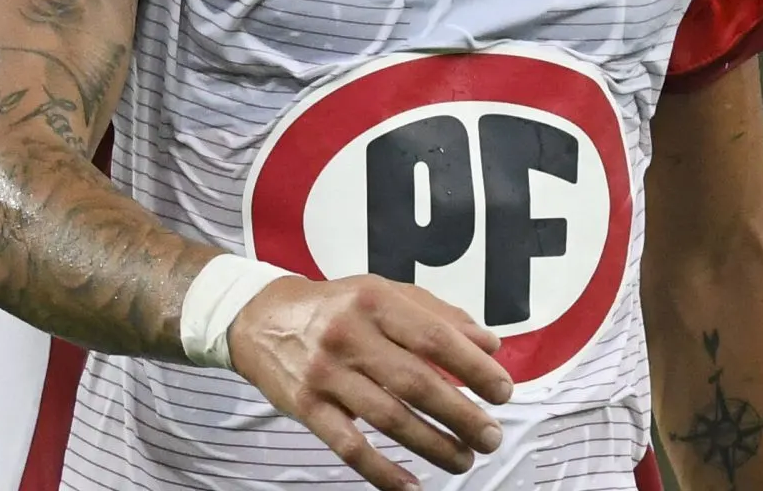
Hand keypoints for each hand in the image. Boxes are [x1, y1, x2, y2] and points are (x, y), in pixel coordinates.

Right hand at [228, 274, 514, 490]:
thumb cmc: (336, 306)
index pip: (435, 338)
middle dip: (462, 415)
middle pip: (416, 383)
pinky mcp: (307, 407)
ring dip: (433, 445)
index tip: (502, 392)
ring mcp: (326, 374)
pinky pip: (349, 446)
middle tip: (490, 435)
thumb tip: (490, 346)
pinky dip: (382, 472)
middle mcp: (350, 335)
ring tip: (464, 459)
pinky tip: (411, 487)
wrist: (261, 318)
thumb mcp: (385, 292)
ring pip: (388, 419)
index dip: (474, 368)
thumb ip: (439, 315)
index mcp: (375, 301)